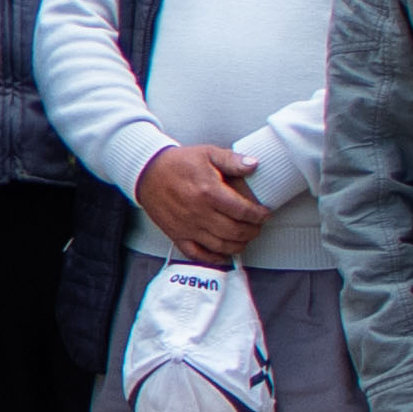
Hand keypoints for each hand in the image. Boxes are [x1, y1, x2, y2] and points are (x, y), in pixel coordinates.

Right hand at [131, 142, 264, 260]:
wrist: (147, 172)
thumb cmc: (179, 163)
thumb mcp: (207, 153)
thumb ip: (232, 160)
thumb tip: (254, 164)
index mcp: (209, 192)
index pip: (243, 211)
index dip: (258, 215)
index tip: (264, 214)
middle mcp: (199, 213)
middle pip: (235, 231)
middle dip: (252, 231)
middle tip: (257, 226)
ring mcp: (188, 227)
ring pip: (221, 246)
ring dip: (238, 245)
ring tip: (245, 238)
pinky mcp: (177, 235)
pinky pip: (197, 254)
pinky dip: (214, 258)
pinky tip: (224, 253)